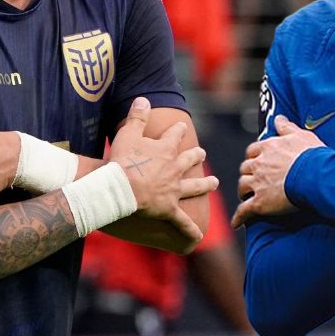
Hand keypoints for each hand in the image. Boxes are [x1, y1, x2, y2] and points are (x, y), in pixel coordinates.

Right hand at [110, 98, 219, 241]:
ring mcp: (174, 190)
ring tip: (214, 182)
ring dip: (205, 185)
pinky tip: (199, 237)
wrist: (120, 188)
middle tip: (202, 154)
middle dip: (196, 155)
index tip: (181, 127)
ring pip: (195, 187)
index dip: (178, 130)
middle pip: (190, 160)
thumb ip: (137, 115)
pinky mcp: (169, 209)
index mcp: (165, 150)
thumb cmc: (122, 161)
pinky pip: (182, 222)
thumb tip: (143, 98)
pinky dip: (190, 230)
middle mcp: (174, 169)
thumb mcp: (127, 133)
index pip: (176, 135)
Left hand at [230, 115, 320, 227]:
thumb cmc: (313, 156)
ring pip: (243, 186)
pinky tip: (237, 223)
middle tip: (252, 180)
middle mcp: (259, 164)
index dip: (254, 157)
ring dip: (243, 191)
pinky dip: (239, 217)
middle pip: (245, 168)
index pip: (253, 151)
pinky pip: (244, 210)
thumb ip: (287, 127)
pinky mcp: (260, 203)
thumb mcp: (301, 135)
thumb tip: (278, 118)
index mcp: (268, 148)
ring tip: (247, 197)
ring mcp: (258, 184)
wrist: (316, 176)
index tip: (257, 162)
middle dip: (248, 174)